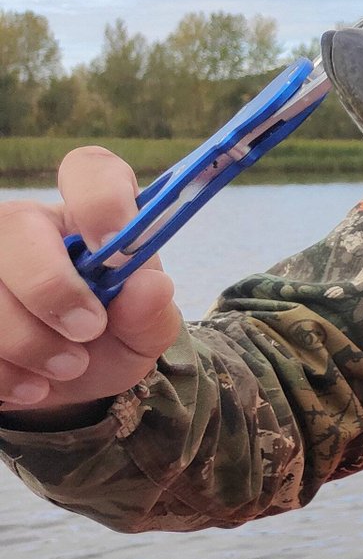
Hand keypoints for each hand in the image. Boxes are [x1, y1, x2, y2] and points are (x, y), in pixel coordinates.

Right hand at [0, 147, 181, 422]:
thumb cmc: (106, 342)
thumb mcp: (142, 335)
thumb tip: (150, 285)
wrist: (62, 388)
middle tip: (88, 332)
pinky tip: (25, 386)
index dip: (101, 199)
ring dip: (25, 340)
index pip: (90, 170)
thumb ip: (152, 313)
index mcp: (87, 217)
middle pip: (14, 225)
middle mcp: (25, 226)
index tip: (113, 245)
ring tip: (63, 370)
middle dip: (50, 288)